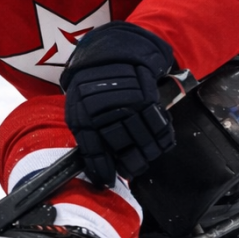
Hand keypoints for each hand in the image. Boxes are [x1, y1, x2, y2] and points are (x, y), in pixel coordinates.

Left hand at [60, 21, 175, 187]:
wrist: (111, 56)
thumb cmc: (90, 89)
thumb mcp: (77, 110)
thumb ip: (85, 138)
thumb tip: (97, 168)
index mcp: (85, 116)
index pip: (93, 150)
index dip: (102, 169)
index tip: (107, 181)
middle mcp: (107, 112)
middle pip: (123, 150)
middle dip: (128, 165)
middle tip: (130, 169)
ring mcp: (129, 106)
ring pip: (144, 142)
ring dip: (146, 155)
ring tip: (143, 158)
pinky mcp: (148, 100)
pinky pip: (159, 128)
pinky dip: (162, 140)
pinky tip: (158, 143)